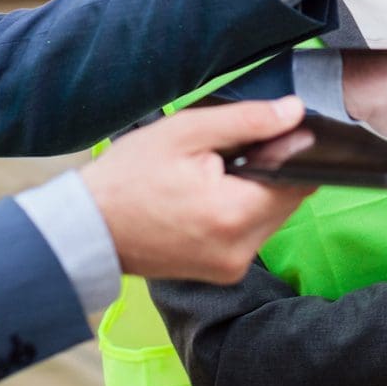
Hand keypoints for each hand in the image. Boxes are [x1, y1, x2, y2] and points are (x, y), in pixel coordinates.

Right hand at [82, 97, 315, 282]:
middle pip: (287, 201)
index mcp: (234, 214)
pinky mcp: (223, 273)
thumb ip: (247, 121)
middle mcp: (241, 249)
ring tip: (212, 178)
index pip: (298, 179)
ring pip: (271, 217)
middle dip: (269, 173)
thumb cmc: (128, 177)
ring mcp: (232, 267)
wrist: (88, 228)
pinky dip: (240, 213)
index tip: (265, 136)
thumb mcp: (185, 132)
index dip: (289, 152)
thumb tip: (295, 112)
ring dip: (255, 193)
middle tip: (224, 157)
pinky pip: (251, 234)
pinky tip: (209, 199)